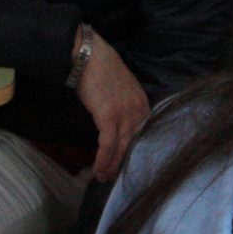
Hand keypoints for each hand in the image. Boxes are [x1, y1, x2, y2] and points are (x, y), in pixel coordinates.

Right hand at [76, 33, 149, 182]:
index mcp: (143, 103)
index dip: (134, 152)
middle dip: (124, 163)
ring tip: (103, 178)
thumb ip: (125, 104)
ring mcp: (125, 114)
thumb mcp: (121, 88)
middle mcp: (138, 110)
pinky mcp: (109, 117)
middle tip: (115, 178)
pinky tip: (97, 170)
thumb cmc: (101, 68)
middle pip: (134, 144)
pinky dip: (102, 159)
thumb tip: (117, 121)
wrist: (89, 55)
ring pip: (121, 148)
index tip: (126, 164)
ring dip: (111, 166)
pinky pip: (108, 145)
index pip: (142, 134)